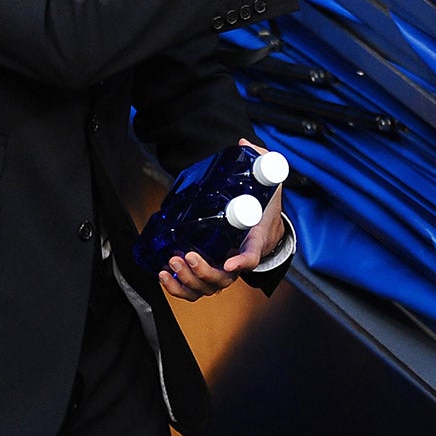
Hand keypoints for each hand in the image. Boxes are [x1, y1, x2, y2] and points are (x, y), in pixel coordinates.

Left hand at [157, 154, 286, 302]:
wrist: (267, 226)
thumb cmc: (266, 207)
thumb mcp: (270, 182)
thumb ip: (261, 161)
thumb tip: (242, 145)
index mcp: (256, 241)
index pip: (252, 256)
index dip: (241, 261)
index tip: (229, 261)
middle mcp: (240, 259)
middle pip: (224, 278)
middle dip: (203, 271)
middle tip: (187, 254)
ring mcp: (225, 269)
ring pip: (208, 287)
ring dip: (188, 280)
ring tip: (172, 263)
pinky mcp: (212, 272)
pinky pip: (196, 290)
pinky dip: (180, 289)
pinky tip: (165, 276)